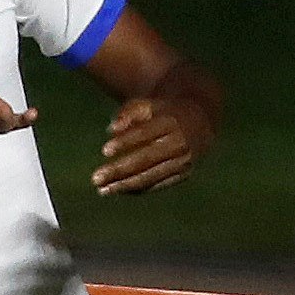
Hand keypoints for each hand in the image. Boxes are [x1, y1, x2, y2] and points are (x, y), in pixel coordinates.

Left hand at [93, 97, 213, 194]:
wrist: (198, 122)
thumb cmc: (161, 112)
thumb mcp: (146, 105)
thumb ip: (128, 113)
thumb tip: (111, 129)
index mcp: (170, 122)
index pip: (145, 133)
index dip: (125, 142)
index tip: (104, 151)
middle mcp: (180, 143)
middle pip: (146, 159)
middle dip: (120, 170)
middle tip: (96, 179)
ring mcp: (183, 161)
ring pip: (152, 176)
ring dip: (126, 185)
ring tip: (103, 190)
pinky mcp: (184, 174)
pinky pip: (159, 184)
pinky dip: (139, 188)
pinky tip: (119, 190)